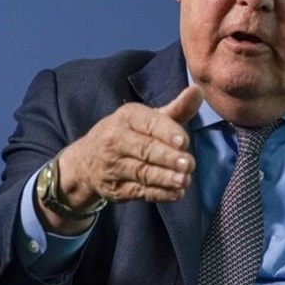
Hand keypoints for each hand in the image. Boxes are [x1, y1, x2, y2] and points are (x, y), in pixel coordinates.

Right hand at [37, 85, 202, 232]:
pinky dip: (159, 194)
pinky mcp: (116, 189)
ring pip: (142, 172)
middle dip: (167, 157)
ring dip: (165, 178)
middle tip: (188, 164)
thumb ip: (176, 108)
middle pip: (144, 149)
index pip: (148, 123)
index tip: (183, 142)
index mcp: (126, 117)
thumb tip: (198, 90)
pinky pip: (139, 192)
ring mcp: (114, 166)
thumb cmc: (128, 134)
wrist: (86, 161)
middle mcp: (116, 139)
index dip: (166, 132)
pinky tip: (176, 194)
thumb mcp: (147, 118)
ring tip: (184, 180)